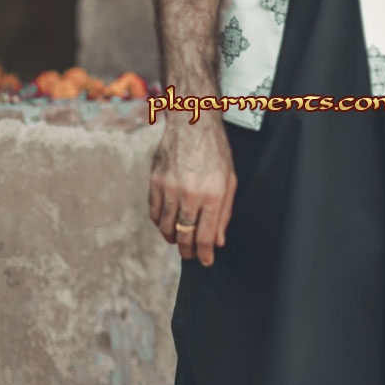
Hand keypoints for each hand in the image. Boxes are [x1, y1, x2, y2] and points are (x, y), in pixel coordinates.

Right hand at [148, 114, 236, 265]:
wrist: (191, 123)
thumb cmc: (214, 151)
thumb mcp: (230, 181)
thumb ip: (224, 213)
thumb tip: (219, 240)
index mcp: (212, 194)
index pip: (206, 236)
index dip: (206, 253)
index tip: (206, 261)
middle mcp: (190, 193)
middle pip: (185, 235)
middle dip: (189, 251)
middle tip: (191, 255)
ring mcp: (169, 188)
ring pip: (167, 227)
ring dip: (173, 238)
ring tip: (179, 241)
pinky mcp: (155, 182)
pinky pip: (155, 212)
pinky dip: (160, 223)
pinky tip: (168, 224)